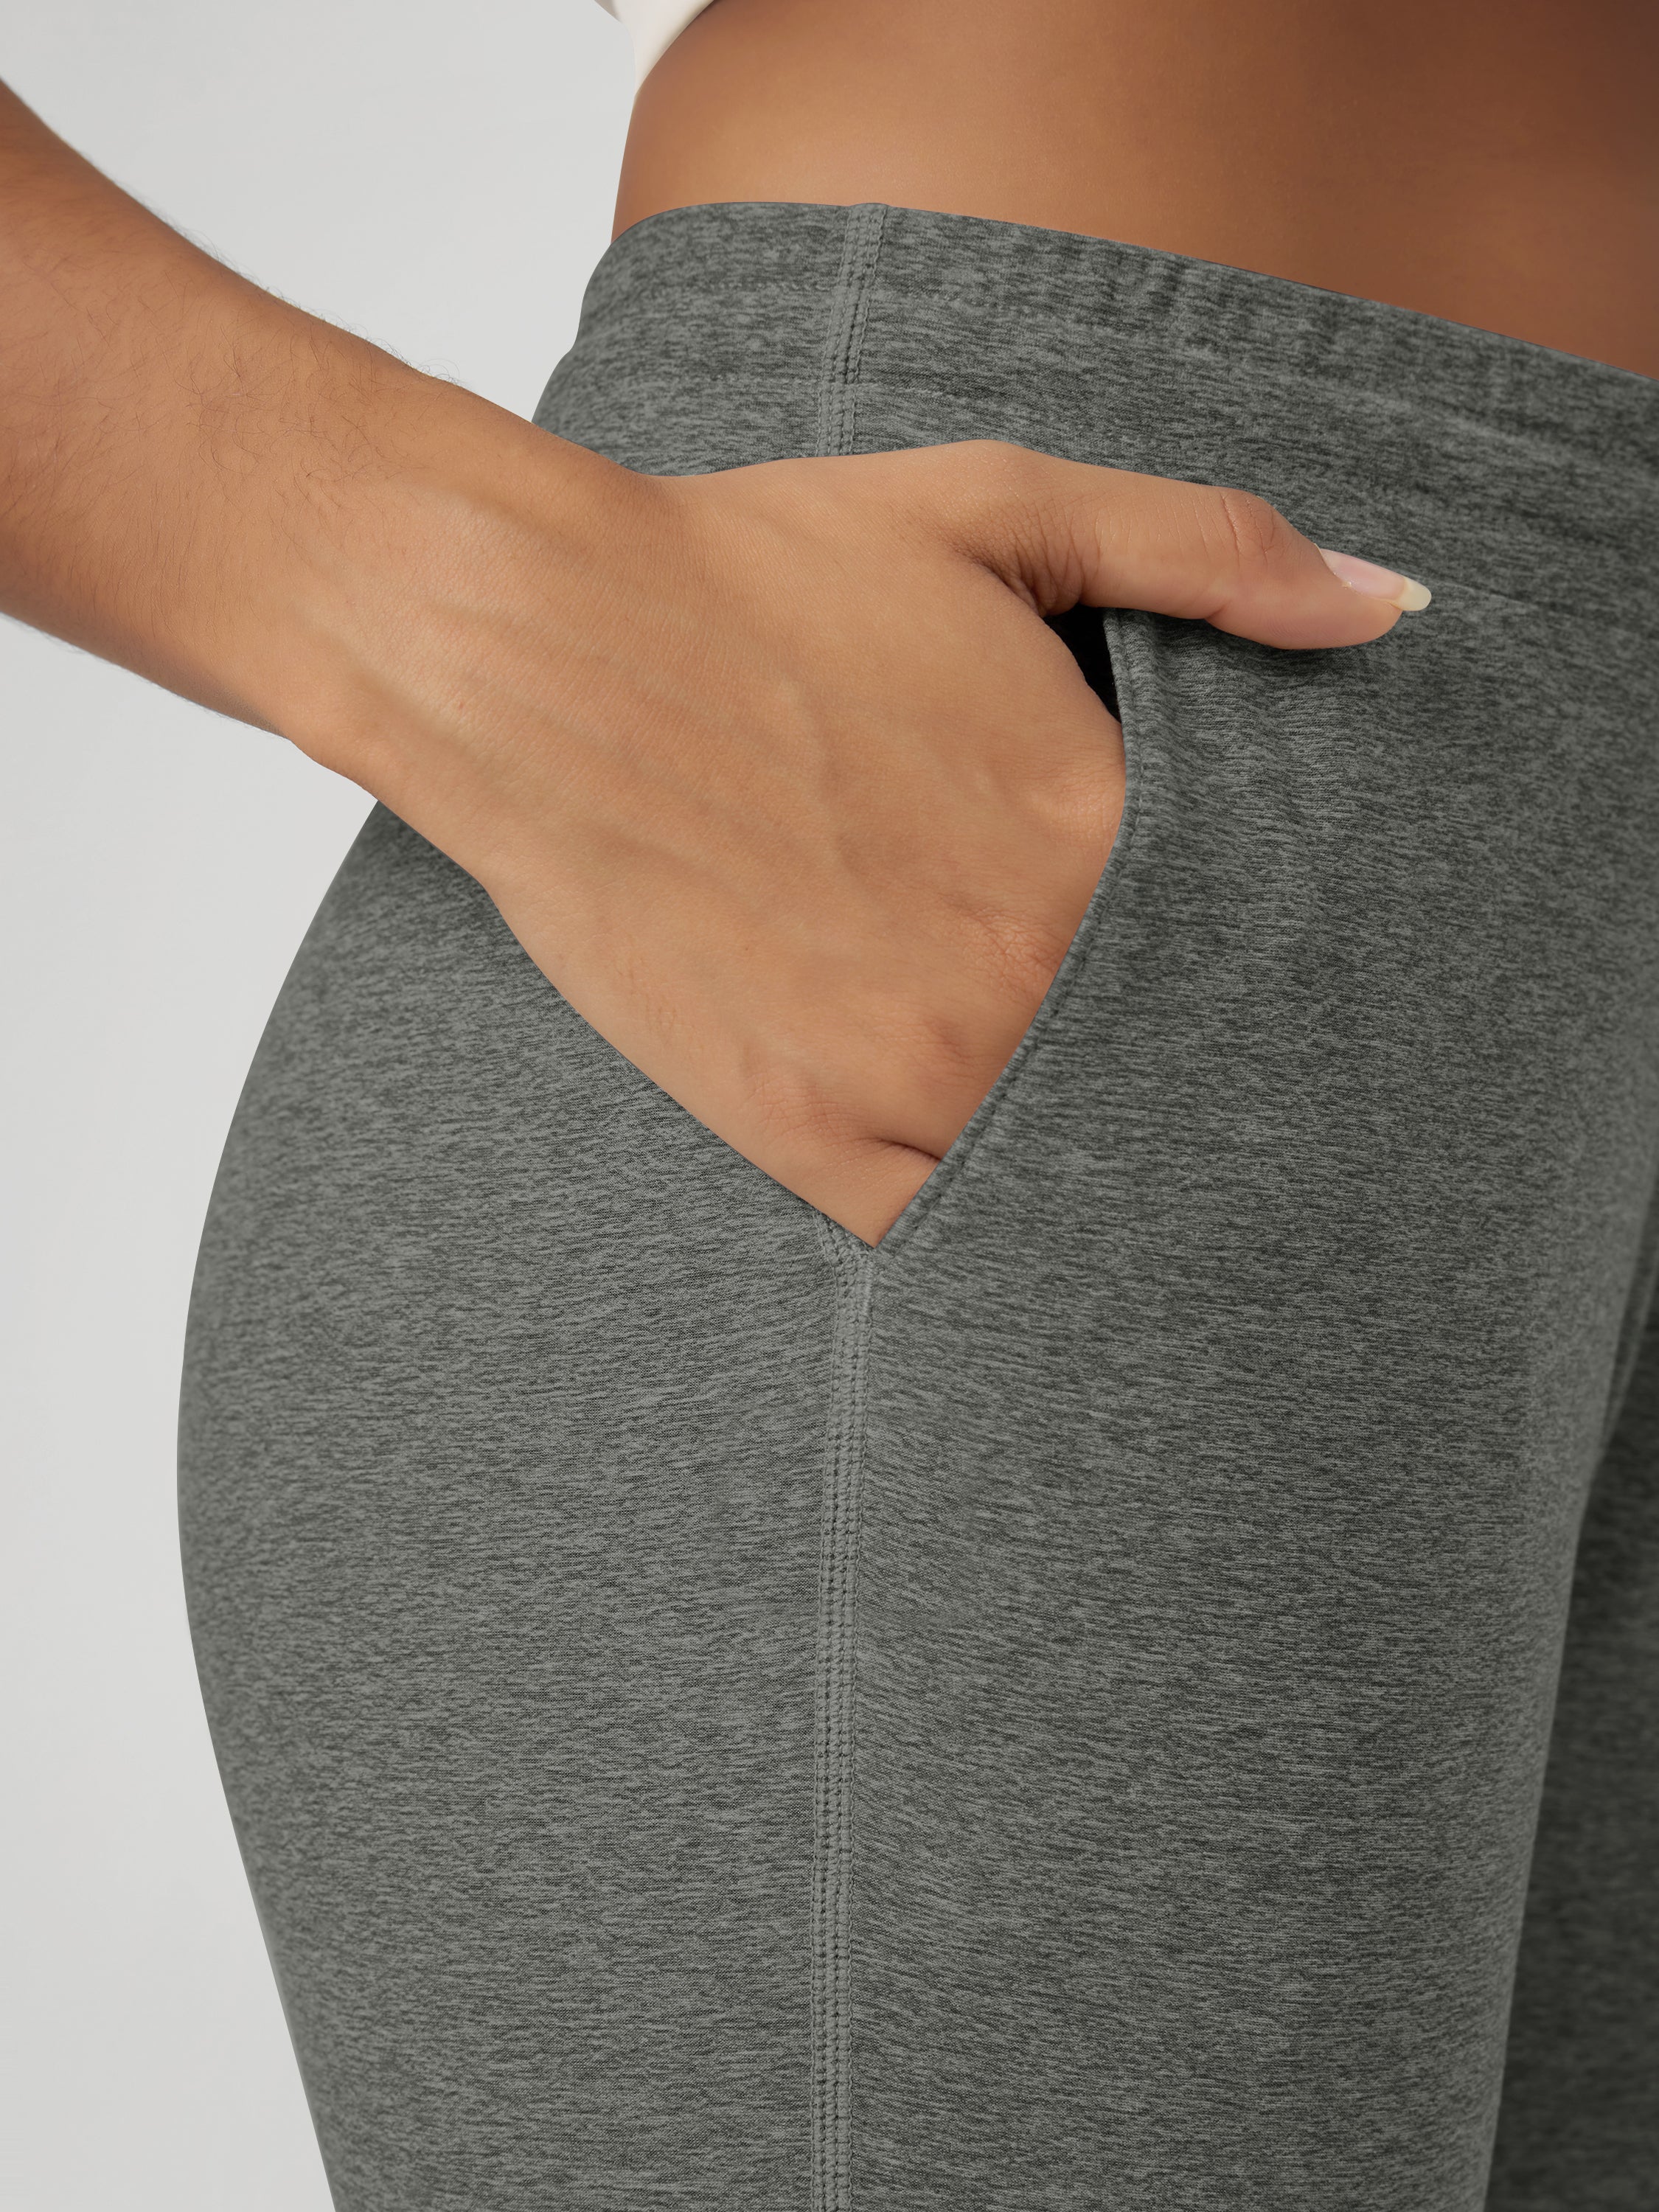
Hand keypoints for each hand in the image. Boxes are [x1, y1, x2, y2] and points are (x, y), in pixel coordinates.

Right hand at [283, 417, 1423, 1243]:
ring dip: (1106, 1160)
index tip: (1281, 986)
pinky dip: (989, 1225)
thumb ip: (1204, 550)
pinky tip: (1007, 1194)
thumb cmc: (756, 572)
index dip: (1271, 965)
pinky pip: (947, 1233)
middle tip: (1244, 1105)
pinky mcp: (802, 1133)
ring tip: (1128, 1153)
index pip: (1255, 944)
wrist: (536, 653)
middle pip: (1174, 1071)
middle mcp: (1020, 973)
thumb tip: (1388, 604)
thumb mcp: (996, 509)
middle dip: (1196, 1071)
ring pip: (1071, 1168)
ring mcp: (909, 1070)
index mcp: (1092, 832)